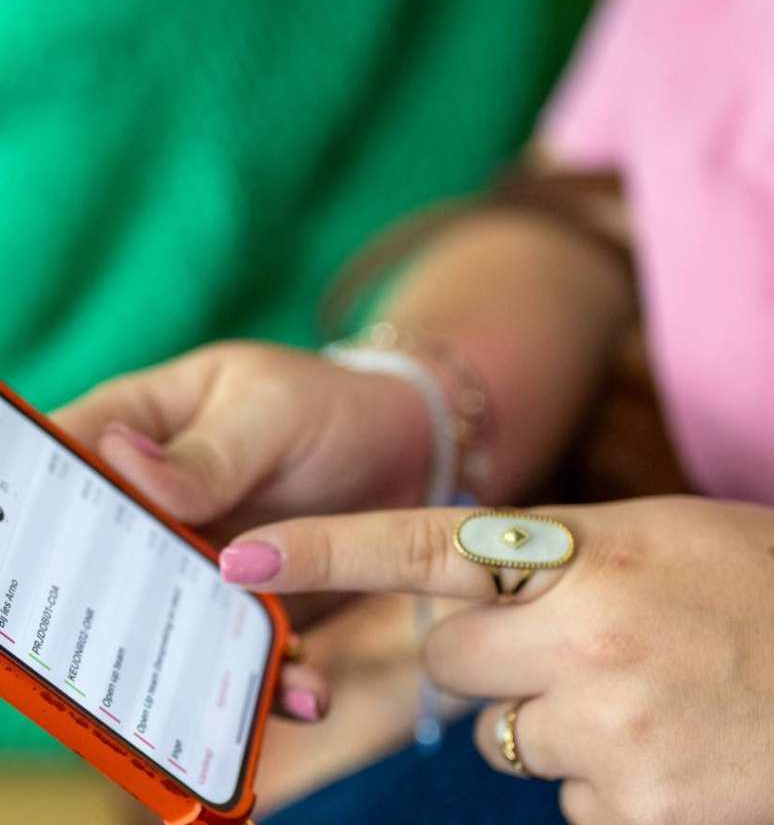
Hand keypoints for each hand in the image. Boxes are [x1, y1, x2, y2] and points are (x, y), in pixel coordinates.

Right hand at [53, 341, 433, 722]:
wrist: (409, 449)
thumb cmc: (330, 405)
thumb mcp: (272, 410)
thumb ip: (207, 451)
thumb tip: (119, 458)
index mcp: (137, 428)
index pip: (60, 468)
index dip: (37, 516)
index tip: (40, 568)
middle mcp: (151, 506)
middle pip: (95, 566)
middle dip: (102, 613)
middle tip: (125, 652)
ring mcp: (195, 562)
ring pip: (163, 625)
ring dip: (187, 666)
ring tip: (229, 694)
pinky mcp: (246, 605)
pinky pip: (238, 652)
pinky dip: (266, 679)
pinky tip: (304, 688)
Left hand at [218, 496, 773, 824]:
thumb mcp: (679, 532)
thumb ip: (573, 554)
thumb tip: (489, 595)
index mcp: (597, 549)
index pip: (430, 545)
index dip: (327, 548)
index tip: (240, 556)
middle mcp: (587, 639)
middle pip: (452, 657)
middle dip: (486, 652)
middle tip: (567, 638)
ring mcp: (610, 735)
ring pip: (507, 738)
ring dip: (553, 717)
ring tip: (657, 691)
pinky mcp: (639, 815)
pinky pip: (569, 799)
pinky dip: (606, 776)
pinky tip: (682, 745)